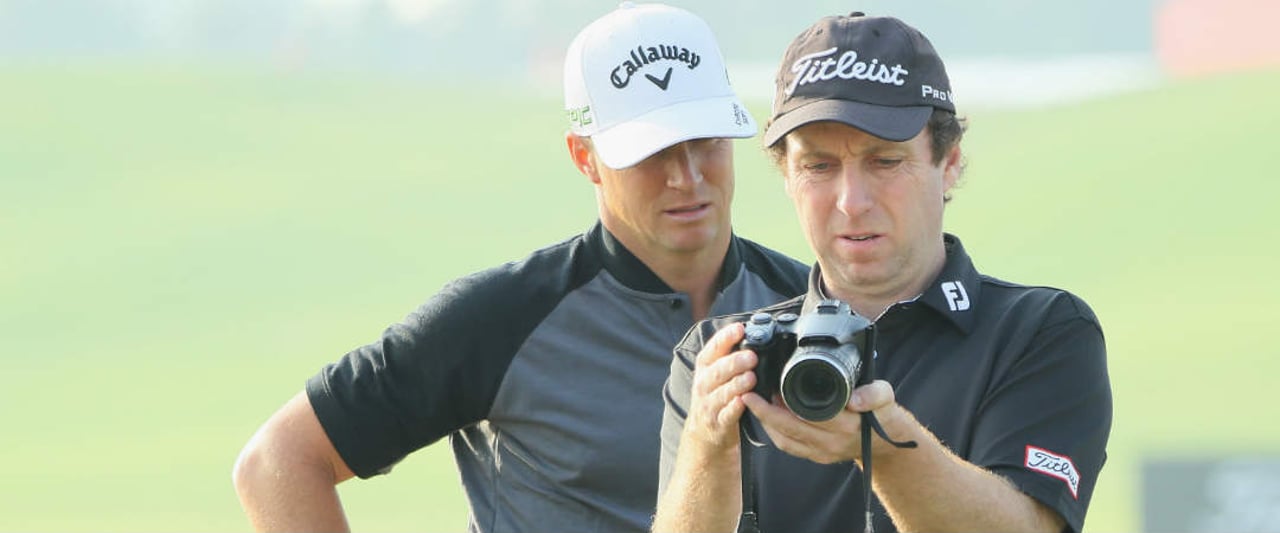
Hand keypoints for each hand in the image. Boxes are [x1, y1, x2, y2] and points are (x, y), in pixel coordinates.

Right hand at [682, 323, 757, 451]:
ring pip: (721, 392)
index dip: (725, 337)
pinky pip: (726, 415)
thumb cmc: (715, 396)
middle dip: (734, 362)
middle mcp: (704, 384)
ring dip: (736, 384)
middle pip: (717, 370)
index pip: (713, 348)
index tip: (739, 328)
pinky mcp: (717, 423)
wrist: (703, 433)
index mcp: (705, 367)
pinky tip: (743, 402)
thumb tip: (751, 332)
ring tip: (751, 378)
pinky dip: (734, 408)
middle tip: (751, 356)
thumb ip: (729, 355)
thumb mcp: (716, 373)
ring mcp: (709, 404)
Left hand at [742, 379, 904, 463]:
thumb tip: (855, 397)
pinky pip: (790, 447)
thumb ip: (875, 394)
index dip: (783, 404)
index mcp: (846, 425)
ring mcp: (823, 452)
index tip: (766, 388)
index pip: (808, 415)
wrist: (888, 444)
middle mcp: (832, 441)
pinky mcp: (818, 456)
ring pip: (785, 440)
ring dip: (766, 423)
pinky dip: (775, 433)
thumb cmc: (883, 416)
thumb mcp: (886, 397)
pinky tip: (766, 418)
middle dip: (764, 413)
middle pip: (789, 429)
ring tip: (752, 404)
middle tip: (747, 394)